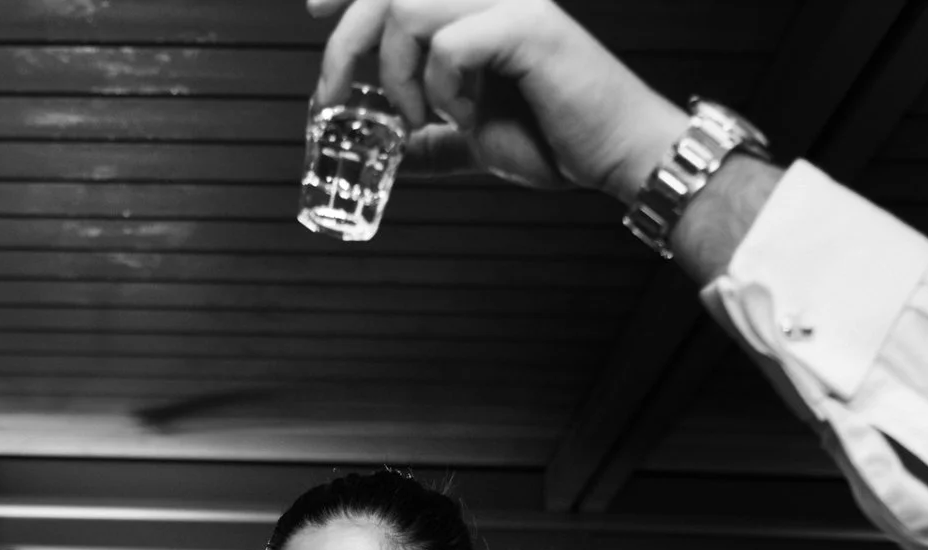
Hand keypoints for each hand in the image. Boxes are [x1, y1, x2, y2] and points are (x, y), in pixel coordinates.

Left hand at [309, 0, 686, 199]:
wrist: (615, 157)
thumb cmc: (560, 140)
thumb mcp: (477, 142)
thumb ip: (436, 140)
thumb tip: (400, 156)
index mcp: (476, 9)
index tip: (313, 10)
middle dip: (346, 42)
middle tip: (332, 97)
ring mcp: (510, 5)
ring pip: (410, 11)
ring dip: (396, 76)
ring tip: (416, 118)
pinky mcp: (527, 28)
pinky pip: (451, 43)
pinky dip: (442, 89)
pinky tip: (465, 116)